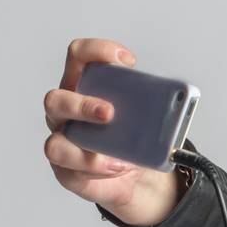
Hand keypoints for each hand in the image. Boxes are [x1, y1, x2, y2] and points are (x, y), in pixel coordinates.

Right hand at [42, 37, 180, 224]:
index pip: (79, 56)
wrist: (137, 175)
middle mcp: (66, 112)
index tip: (127, 60)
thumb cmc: (134, 137)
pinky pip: (71, 174)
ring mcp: (62, 142)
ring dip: (87, 151)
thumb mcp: (146, 117)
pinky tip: (116, 168)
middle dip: (82, 105)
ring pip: (54, 145)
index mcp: (83, 86)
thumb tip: (171, 105)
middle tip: (110, 113)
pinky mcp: (66, 171)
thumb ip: (150, 105)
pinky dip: (95, 171)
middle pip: (56, 100)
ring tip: (118, 157)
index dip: (97, 51)